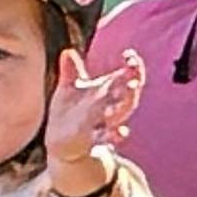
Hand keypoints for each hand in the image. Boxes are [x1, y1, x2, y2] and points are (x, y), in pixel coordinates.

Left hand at [40, 46, 149, 187]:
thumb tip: (68, 51)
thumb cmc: (70, 114)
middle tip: (134, 80)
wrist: (62, 145)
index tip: (129, 55)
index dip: (133, 68)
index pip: (128, 79)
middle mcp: (109, 109)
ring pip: (119, 117)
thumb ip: (71, 72)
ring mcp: (103, 125)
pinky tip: (122, 133)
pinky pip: (107, 138)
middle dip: (131, 90)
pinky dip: (114, 135)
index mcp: (107, 94)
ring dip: (124, 108)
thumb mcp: (68, 91)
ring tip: (128, 100)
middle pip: (128, 99)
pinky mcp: (92, 141)